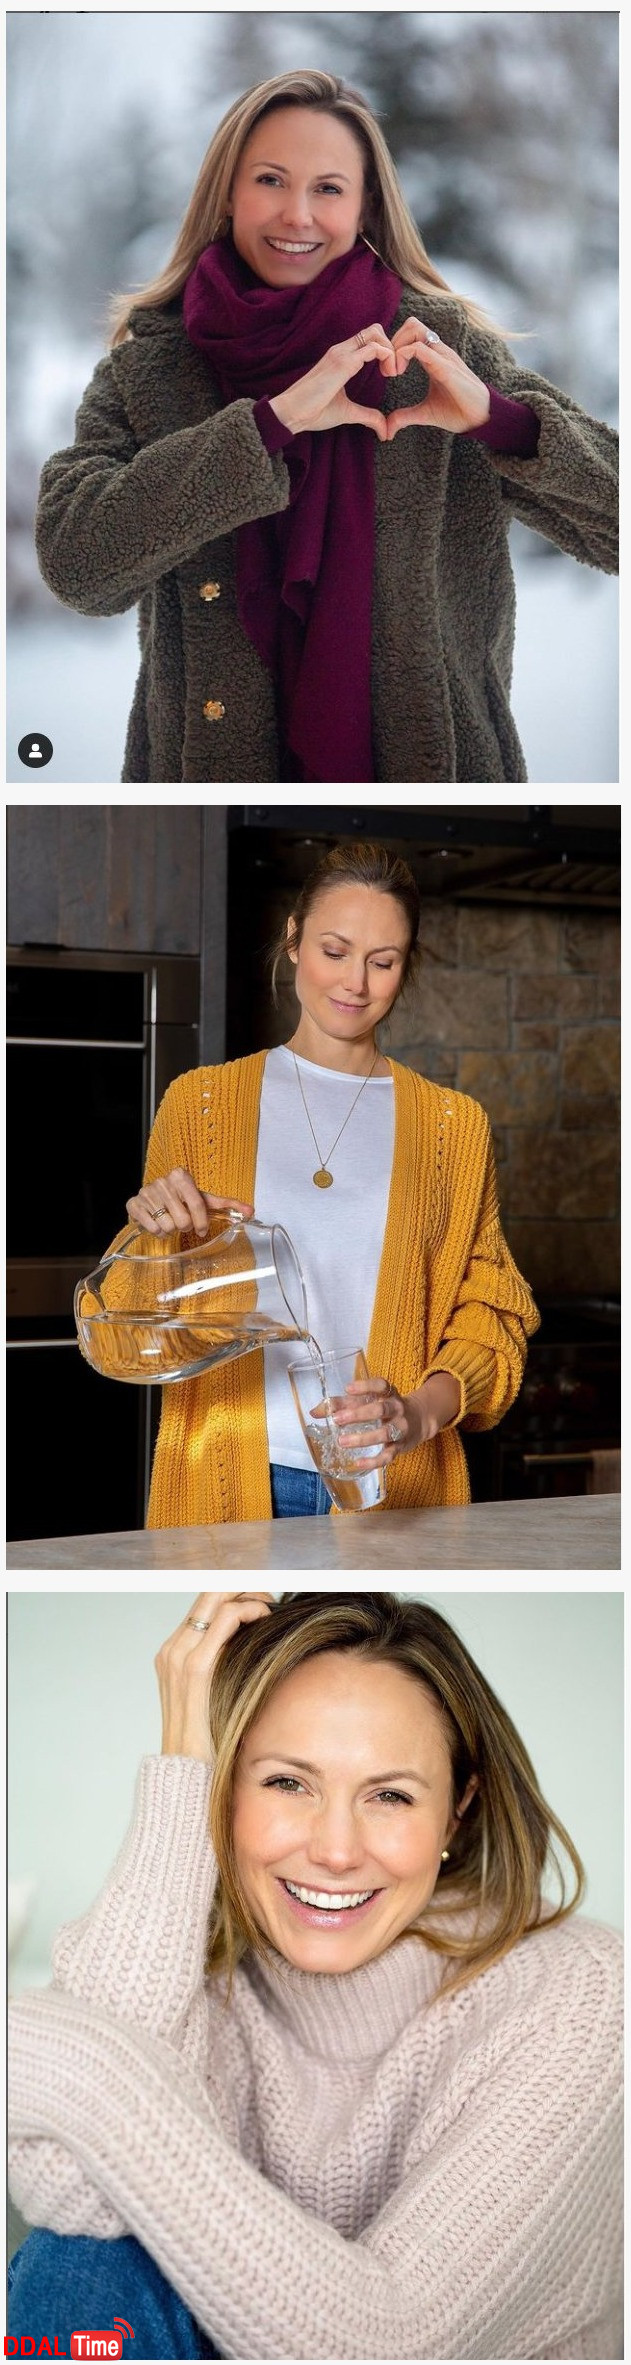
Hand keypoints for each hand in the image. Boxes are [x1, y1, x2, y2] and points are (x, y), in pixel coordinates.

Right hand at [126, 1169, 253, 1236]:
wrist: (155, 1199)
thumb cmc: (183, 1200)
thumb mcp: (205, 1200)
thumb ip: (228, 1205)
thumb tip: (251, 1212)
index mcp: (181, 1175)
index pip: (198, 1205)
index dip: (202, 1222)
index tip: (202, 1230)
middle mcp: (162, 1180)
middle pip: (182, 1219)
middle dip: (185, 1226)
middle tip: (182, 1222)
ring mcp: (146, 1192)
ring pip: (166, 1226)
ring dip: (170, 1230)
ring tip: (170, 1222)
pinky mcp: (133, 1204)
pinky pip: (150, 1227)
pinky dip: (156, 1231)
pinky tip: (157, 1223)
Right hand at [155, 1592, 275, 1759]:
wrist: (188, 1774)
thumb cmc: (208, 1740)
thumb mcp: (212, 1696)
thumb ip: (223, 1666)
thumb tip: (254, 1645)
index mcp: (174, 1654)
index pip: (204, 1605)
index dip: (235, 1593)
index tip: (261, 1599)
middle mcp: (173, 1649)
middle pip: (209, 1592)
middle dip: (243, 1586)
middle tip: (269, 1598)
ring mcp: (180, 1656)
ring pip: (217, 1596)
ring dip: (249, 1594)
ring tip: (270, 1608)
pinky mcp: (195, 1667)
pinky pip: (225, 1618)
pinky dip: (249, 1609)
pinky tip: (265, 1618)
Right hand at [269, 323, 395, 438]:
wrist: (292, 413)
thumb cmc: (314, 411)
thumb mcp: (347, 412)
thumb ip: (367, 416)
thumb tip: (384, 430)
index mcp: (342, 357)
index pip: (369, 339)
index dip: (385, 351)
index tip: (389, 374)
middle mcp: (342, 350)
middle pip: (375, 329)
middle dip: (392, 345)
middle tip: (394, 371)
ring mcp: (342, 353)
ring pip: (376, 333)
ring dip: (391, 350)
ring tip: (392, 373)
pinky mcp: (343, 363)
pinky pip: (373, 348)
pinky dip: (388, 356)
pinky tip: (388, 374)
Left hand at [332, 1372, 460, 1469]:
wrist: (419, 1420)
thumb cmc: (385, 1408)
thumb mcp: (368, 1400)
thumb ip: (341, 1404)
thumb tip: (314, 1411)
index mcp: (388, 1393)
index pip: (381, 1385)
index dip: (365, 1386)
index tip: (348, 1389)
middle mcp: (397, 1408)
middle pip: (380, 1410)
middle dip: (358, 1414)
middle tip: (337, 1420)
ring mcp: (401, 1428)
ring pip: (385, 1433)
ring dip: (363, 1438)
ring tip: (342, 1441)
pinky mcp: (401, 1446)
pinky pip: (388, 1455)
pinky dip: (373, 1461)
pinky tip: (358, 1463)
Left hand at [382, 318, 490, 437]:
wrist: (479, 419)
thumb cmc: (457, 412)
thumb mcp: (425, 413)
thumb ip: (405, 416)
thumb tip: (388, 429)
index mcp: (433, 358)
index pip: (411, 335)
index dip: (394, 348)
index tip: (387, 372)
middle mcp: (437, 351)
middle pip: (412, 324)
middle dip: (393, 341)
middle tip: (388, 368)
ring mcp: (442, 356)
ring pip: (415, 328)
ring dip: (397, 345)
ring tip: (394, 370)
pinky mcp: (444, 366)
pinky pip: (420, 348)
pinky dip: (402, 355)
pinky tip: (398, 374)